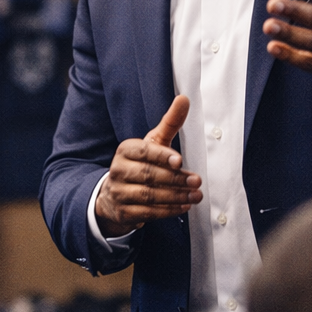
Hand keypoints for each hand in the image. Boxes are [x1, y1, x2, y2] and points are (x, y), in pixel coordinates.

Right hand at [95, 95, 202, 235]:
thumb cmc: (139, 164)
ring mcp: (119, 193)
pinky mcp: (123, 212)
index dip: (161, 156)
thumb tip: (184, 99)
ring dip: (175, 197)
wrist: (115, 195)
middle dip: (175, 179)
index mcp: (125, 150)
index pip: (143, 152)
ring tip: (195, 195)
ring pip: (149, 195)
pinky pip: (147, 213)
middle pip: (148, 175)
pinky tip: (183, 207)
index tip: (179, 160)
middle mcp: (118, 170)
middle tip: (196, 181)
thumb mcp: (153, 143)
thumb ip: (170, 123)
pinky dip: (167, 211)